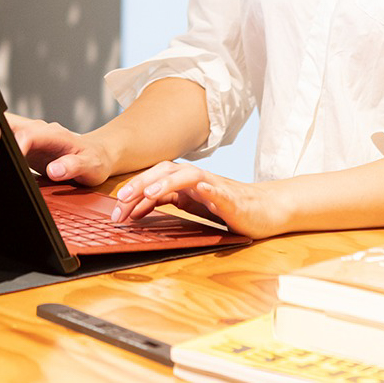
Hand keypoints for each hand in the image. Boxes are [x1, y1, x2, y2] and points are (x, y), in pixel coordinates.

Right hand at [4, 112, 113, 186]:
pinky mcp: (25, 146)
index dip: (16, 144)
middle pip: (11, 126)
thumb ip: (73, 166)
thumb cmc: (95, 160)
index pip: (30, 134)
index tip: (7, 157)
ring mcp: (31, 137)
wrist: (97, 155)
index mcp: (54, 134)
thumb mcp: (91, 166)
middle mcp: (40, 132)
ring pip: (6, 130)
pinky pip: (7, 140)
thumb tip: (54, 169)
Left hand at [110, 161, 286, 239]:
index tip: (117, 212)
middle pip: (166, 171)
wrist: (266, 210)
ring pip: (188, 175)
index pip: (156, 181)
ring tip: (150, 193)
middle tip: (121, 200)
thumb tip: (139, 207)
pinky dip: (209, 188)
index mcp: (187, 184)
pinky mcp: (232, 198)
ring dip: (168, 182)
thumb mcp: (194, 207)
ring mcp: (215, 186)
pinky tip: (201, 190)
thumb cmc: (229, 209)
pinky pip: (218, 189)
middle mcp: (198, 180)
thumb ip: (171, 202)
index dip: (135, 192)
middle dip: (142, 183)